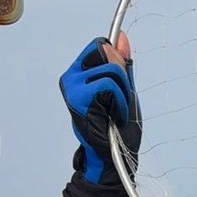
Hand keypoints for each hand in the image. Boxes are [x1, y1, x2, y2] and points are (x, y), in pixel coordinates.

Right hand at [59, 31, 141, 185]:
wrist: (113, 159)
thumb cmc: (118, 130)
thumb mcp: (124, 91)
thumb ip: (122, 65)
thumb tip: (122, 37)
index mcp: (79, 73)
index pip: (100, 45)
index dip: (117, 59)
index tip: (122, 83)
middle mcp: (72, 77)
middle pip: (106, 51)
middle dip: (122, 77)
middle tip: (120, 102)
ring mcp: (72, 86)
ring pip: (111, 69)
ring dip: (124, 93)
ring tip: (118, 113)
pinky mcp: (78, 97)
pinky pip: (109, 84)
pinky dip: (121, 102)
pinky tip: (116, 117)